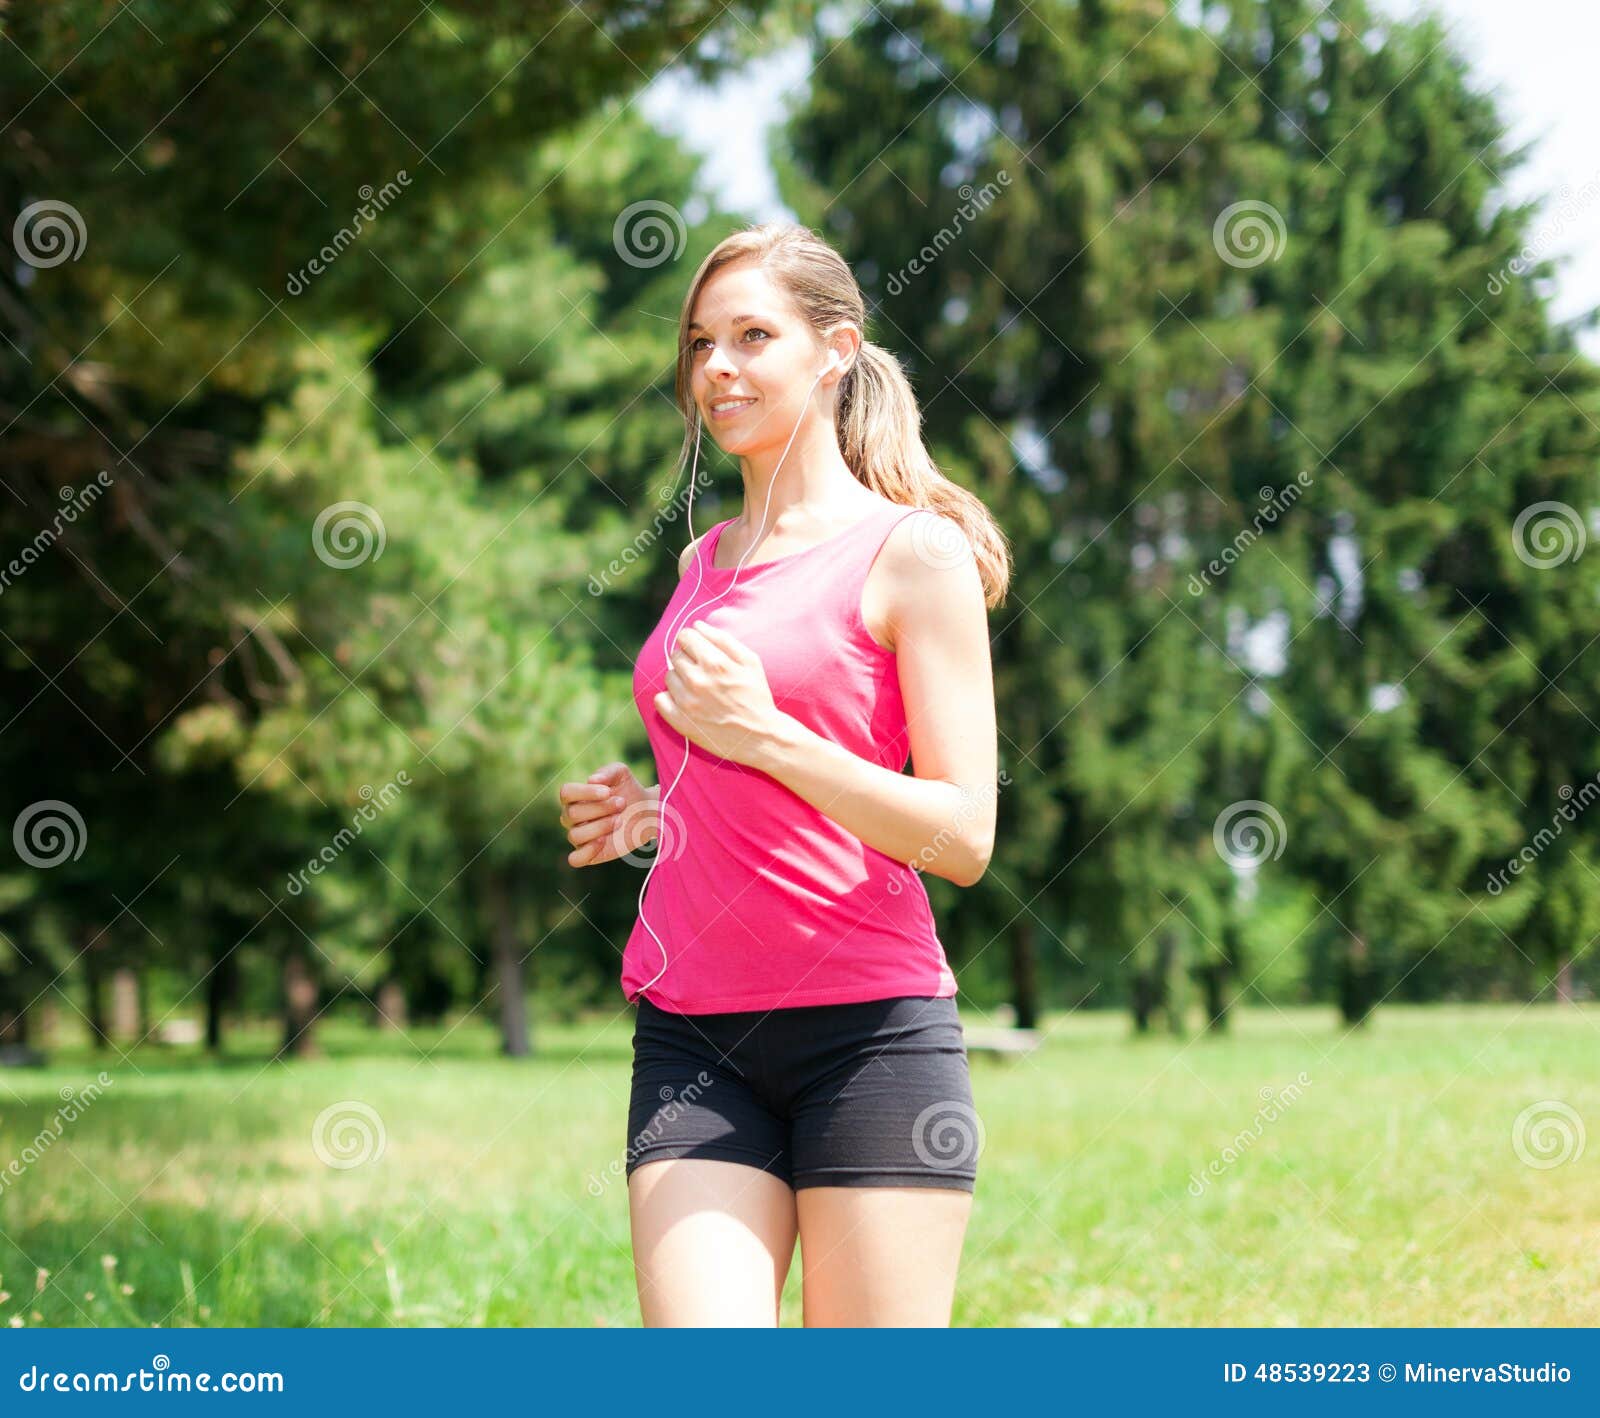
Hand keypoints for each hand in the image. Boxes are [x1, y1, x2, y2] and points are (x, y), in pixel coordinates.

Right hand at [559, 762, 654, 866]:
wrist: (647, 812)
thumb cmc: (629, 790)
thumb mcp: (621, 774)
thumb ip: (607, 772)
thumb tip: (591, 779)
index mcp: (575, 796)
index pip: (566, 793)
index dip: (585, 792)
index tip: (607, 791)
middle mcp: (572, 817)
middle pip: (573, 814)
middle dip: (600, 808)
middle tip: (622, 804)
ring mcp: (580, 836)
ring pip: (575, 835)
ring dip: (600, 826)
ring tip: (620, 820)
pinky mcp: (589, 854)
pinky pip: (575, 859)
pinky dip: (587, 851)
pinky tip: (603, 841)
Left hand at [655, 621, 785, 766]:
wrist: (760, 737)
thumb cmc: (757, 696)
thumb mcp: (750, 661)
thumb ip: (723, 639)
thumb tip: (698, 625)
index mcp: (714, 663)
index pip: (685, 636)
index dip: (692, 640)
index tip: (699, 650)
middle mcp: (697, 680)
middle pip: (675, 655)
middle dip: (687, 659)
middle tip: (704, 673)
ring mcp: (686, 702)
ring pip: (668, 676)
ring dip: (680, 679)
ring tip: (699, 690)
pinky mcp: (680, 721)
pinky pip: (659, 699)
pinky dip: (669, 698)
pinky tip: (687, 702)